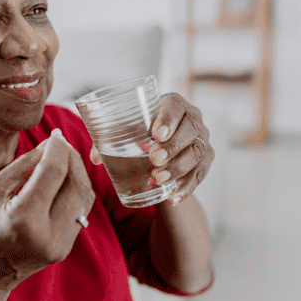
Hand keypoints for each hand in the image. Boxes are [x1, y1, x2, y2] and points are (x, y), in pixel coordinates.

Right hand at [0, 130, 95, 293]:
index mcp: (25, 218)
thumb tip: (50, 143)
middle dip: (72, 158)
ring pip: (84, 197)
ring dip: (77, 173)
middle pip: (77, 183)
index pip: (53, 171)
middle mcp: (48, 234)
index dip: (58, 148)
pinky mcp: (66, 248)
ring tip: (62, 160)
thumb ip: (24, 164)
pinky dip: (74, 191)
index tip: (55, 134)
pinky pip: (80, 211)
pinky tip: (61, 182)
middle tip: (61, 144)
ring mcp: (60, 245)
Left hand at [90, 93, 213, 205]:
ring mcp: (202, 139)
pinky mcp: (205, 159)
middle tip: (154, 161)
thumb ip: (109, 138)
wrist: (163, 139)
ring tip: (158, 179)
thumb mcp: (127, 128)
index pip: (175, 107)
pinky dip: (187, 187)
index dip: (168, 119)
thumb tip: (95, 157)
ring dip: (179, 168)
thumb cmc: (142, 129)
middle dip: (173, 147)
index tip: (156, 134)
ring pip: (197, 153)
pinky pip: (200, 174)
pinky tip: (172, 197)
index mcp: (173, 103)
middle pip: (191, 130)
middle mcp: (193, 118)